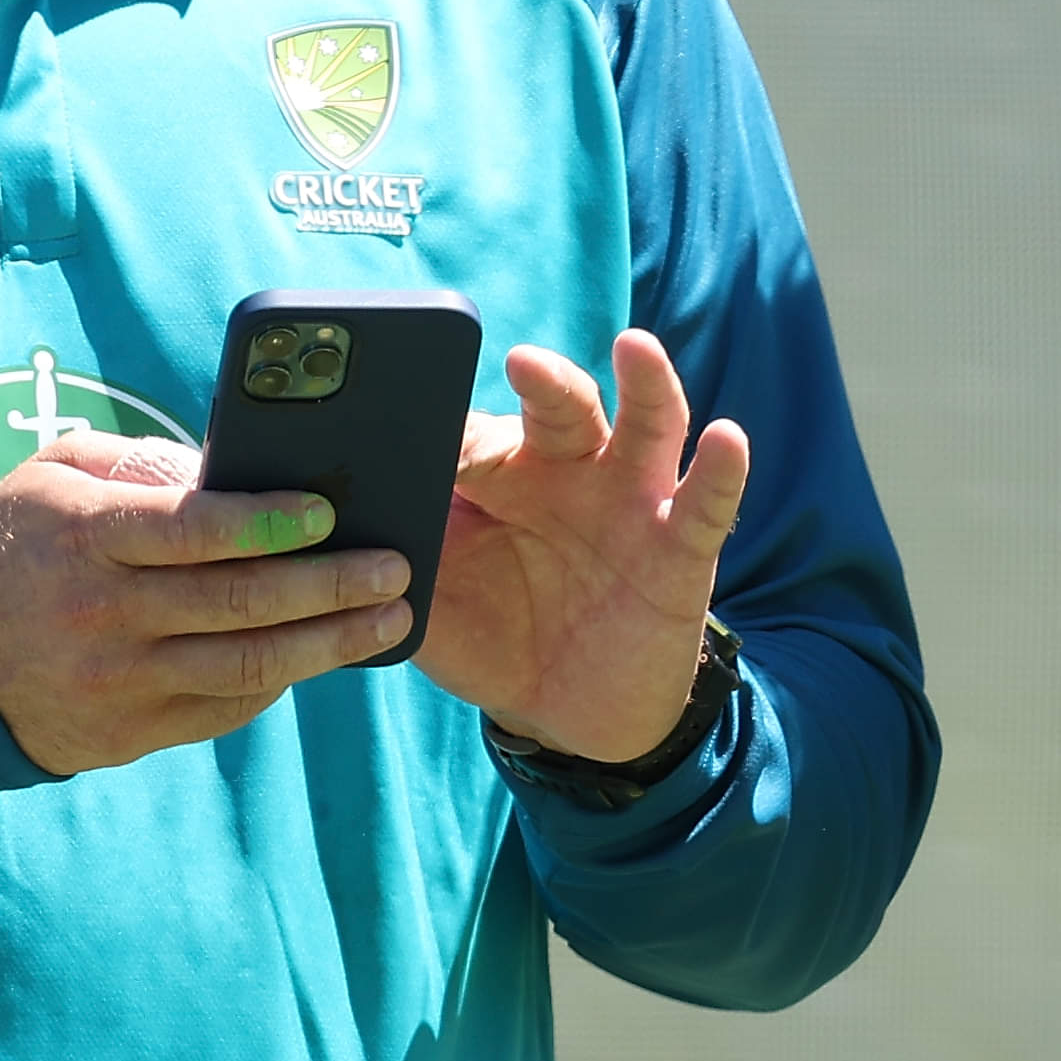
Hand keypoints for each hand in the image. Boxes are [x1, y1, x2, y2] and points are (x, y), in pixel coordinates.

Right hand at [0, 423, 415, 774]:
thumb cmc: (19, 544)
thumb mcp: (54, 478)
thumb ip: (139, 465)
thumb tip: (235, 469)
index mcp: (85, 539)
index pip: (192, 530)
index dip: (269, 522)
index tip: (329, 512)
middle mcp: (103, 614)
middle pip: (238, 603)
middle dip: (329, 586)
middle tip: (393, 569)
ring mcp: (119, 682)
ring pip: (246, 665)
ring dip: (330, 644)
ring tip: (388, 619)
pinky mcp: (130, 732)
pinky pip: (226, 705)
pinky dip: (280, 678)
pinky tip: (321, 653)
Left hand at [422, 332, 750, 761]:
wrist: (568, 713)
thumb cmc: (492, 638)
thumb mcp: (431, 603)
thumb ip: (390, 561)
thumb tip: (332, 529)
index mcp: (502, 474)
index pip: (478, 432)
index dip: (452, 435)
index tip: (422, 438)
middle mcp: (569, 472)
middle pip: (562, 409)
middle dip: (545, 383)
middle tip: (520, 362)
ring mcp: (632, 503)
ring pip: (646, 427)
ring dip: (647, 385)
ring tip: (636, 347)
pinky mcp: (682, 550)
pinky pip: (707, 503)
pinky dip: (722, 470)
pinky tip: (728, 437)